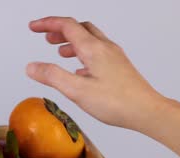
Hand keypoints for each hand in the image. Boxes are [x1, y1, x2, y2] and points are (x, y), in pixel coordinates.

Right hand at [26, 16, 167, 130]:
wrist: (147, 111)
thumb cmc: (117, 102)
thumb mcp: (77, 91)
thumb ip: (52, 77)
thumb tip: (32, 66)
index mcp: (93, 49)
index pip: (66, 26)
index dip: (47, 23)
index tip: (34, 27)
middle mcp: (105, 48)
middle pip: (80, 28)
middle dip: (60, 30)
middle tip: (45, 36)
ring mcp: (114, 57)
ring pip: (90, 40)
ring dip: (72, 41)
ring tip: (59, 51)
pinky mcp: (119, 67)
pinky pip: (98, 52)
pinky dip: (83, 54)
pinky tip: (80, 70)